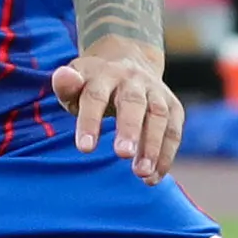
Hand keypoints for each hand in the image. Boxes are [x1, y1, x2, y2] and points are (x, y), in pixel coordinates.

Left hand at [52, 41, 180, 185]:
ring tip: (142, 174)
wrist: (128, 61)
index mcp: (104, 74)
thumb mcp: (75, 81)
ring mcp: (155, 91)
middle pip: (133, 102)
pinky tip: (153, 177)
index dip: (90, 122)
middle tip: (123, 154)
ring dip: (152, 146)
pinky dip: (166, 154)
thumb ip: (66, 84)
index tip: (85, 149)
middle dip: (130, 128)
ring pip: (159, 116)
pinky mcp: (173, 106)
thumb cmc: (92, 83)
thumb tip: (63, 76)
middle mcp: (132, 79)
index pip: (95, 96)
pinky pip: (173, 130)